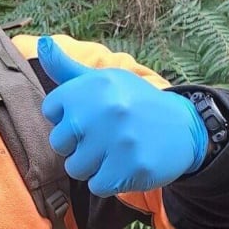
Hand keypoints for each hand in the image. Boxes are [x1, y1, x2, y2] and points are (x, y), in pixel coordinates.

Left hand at [37, 36, 207, 196]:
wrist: (185, 128)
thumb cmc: (133, 103)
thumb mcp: (103, 80)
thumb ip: (67, 68)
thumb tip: (43, 42)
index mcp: (94, 85)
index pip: (50, 110)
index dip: (67, 117)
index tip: (90, 115)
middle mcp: (105, 109)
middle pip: (59, 143)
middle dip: (77, 145)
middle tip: (103, 137)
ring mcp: (120, 140)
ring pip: (75, 168)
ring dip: (92, 166)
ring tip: (114, 151)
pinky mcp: (133, 167)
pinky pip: (97, 186)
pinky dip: (108, 181)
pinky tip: (125, 165)